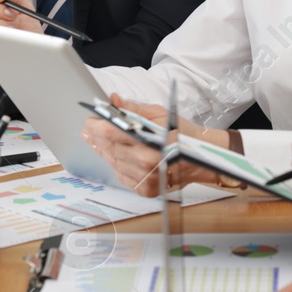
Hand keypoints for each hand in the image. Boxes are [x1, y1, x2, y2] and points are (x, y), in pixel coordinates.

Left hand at [81, 94, 226, 196]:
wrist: (202, 159)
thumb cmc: (182, 133)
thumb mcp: (159, 114)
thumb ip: (133, 109)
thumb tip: (114, 100)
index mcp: (149, 142)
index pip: (111, 134)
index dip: (96, 127)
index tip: (90, 121)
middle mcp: (145, 164)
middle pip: (109, 149)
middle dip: (97, 138)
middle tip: (88, 131)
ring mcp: (145, 180)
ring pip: (114, 164)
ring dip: (105, 152)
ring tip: (98, 142)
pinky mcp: (146, 190)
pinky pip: (123, 177)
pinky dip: (118, 166)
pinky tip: (115, 156)